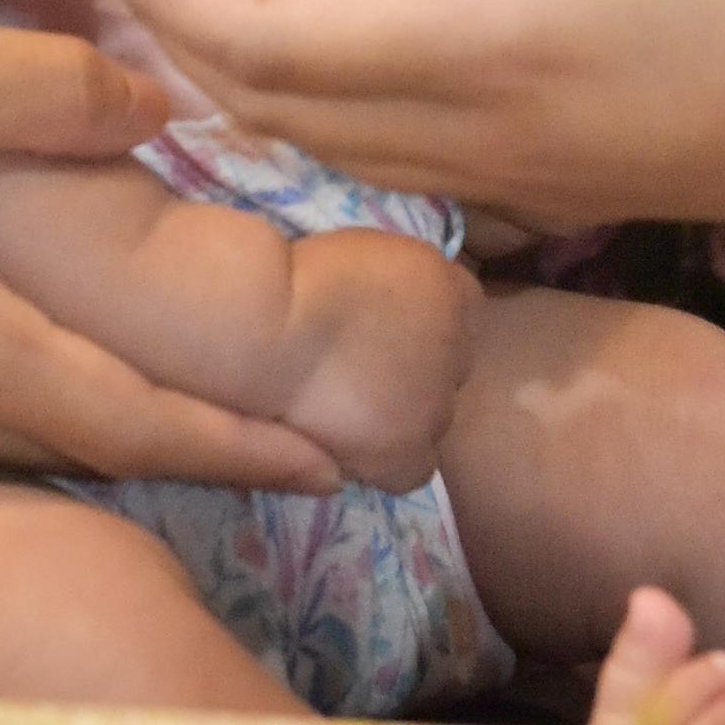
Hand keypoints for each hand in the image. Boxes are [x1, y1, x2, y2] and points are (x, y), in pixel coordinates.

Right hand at [0, 18, 341, 491]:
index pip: (135, 426)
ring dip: (98, 419)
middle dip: (191, 440)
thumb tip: (153, 106)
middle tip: (293, 427)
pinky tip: (32, 348)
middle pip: (83, 444)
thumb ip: (50, 90)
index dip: (241, 445)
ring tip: (188, 386)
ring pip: (10, 437)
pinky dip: (12, 398)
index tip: (335, 463)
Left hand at [73, 0, 724, 236]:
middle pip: (261, 105)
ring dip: (236, 57)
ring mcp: (521, 182)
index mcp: (486, 47)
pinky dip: (321, 85)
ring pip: (320, 141)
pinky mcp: (563, 190)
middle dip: (166, 17)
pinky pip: (393, 151)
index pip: (256, 36)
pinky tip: (337, 0)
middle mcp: (480, 139)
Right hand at [279, 233, 477, 496]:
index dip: (416, 325)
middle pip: (448, 368)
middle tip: (355, 366)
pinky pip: (411, 468)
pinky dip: (386, 462)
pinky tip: (349, 443)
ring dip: (400, 414)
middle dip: (412, 368)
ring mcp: (437, 406)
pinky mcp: (409, 455)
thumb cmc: (299, 277)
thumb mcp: (371, 255)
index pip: (460, 313)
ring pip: (431, 418)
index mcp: (454, 291)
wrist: (264, 328)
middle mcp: (460, 349)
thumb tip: (400, 321)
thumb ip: (404, 287)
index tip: (375, 327)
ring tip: (343, 405)